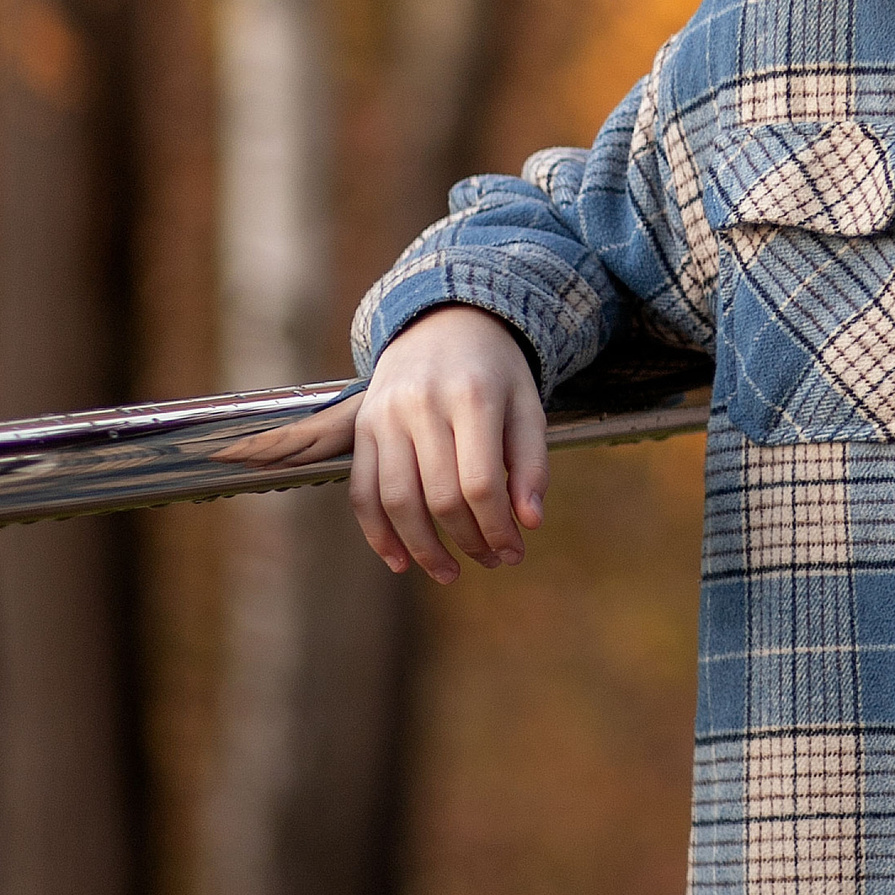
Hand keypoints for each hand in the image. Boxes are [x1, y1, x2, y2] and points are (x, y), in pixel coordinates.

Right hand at [349, 310, 547, 585]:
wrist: (443, 322)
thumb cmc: (495, 371)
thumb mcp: (528, 405)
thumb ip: (532, 463)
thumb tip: (530, 522)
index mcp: (472, 396)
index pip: (479, 482)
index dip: (497, 528)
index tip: (514, 553)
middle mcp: (421, 405)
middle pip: (438, 497)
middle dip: (467, 541)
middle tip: (491, 561)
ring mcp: (384, 416)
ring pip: (395, 501)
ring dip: (422, 548)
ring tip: (448, 572)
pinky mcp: (362, 427)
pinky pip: (361, 491)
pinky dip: (377, 533)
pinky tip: (400, 560)